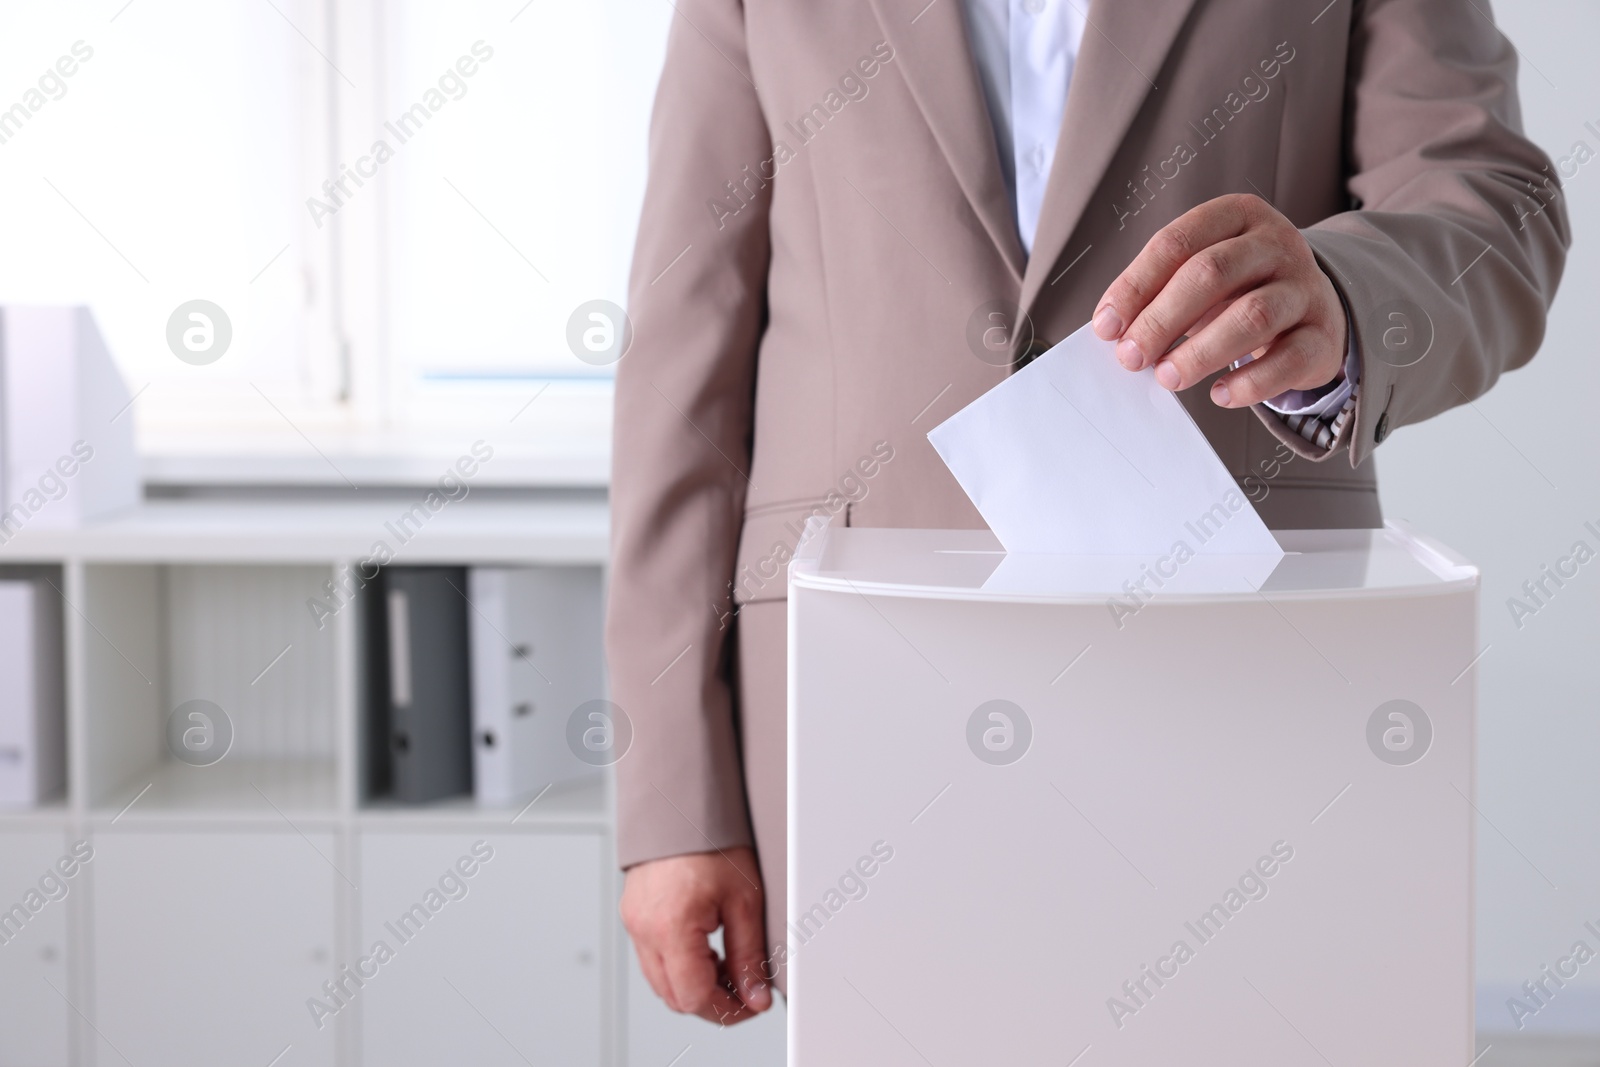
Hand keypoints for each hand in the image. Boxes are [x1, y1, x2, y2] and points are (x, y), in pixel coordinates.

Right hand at [620, 847, 772, 1023]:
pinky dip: (679, 965)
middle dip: (712, 1001)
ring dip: (694, 985)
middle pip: (674, 996)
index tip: (752, 1004)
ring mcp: (633, 923)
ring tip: (728, 965)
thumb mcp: (744, 900)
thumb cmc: (712, 841)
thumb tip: (755, 997)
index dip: (728, 1010)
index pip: (694, 998)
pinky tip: (706, 950)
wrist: (682, 804)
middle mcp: (643, 930)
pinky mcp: (632, 915)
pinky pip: (653, 958)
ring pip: (661, 982)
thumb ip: (749, 955)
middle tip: (745, 989)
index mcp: (670, 928)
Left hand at [1092, 193, 1347, 407]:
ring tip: (1168, 377)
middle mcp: (1277, 243)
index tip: (1106, 326)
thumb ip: (1159, 292)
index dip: (1135, 285)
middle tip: (1131, 357)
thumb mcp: (1200, 274)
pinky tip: (1220, 394)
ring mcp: (1305, 287)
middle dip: (1162, 319)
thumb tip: (1112, 330)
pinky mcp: (1323, 333)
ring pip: (1253, 315)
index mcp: (1237, 216)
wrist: (1312, 307)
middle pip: (1211, 274)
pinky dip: (1250, 382)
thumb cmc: (1240, 289)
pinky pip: (1288, 359)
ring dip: (1201, 351)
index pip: (1176, 243)